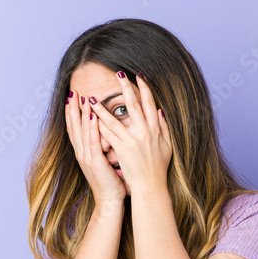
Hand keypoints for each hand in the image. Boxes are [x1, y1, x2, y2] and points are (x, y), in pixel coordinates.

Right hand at [64, 88, 127, 203]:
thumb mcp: (105, 162)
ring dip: (81, 114)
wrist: (110, 201)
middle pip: (74, 127)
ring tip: (81, 98)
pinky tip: (92, 116)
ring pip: (82, 131)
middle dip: (73, 109)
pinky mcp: (95, 162)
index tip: (72, 99)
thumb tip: (108, 136)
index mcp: (84, 153)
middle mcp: (82, 153)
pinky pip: (93, 142)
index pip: (76, 129)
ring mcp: (87, 157)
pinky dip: (91, 128)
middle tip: (72, 93)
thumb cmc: (112, 183)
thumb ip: (104, 149)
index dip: (73, 114)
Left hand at [88, 72, 172, 194]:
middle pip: (133, 105)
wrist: (151, 186)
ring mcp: (132, 140)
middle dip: (126, 87)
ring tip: (91, 97)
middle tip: (118, 73)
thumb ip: (164, 128)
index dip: (145, 88)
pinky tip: (90, 117)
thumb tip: (160, 111)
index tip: (139, 76)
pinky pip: (108, 133)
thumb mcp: (167, 146)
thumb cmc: (158, 168)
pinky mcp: (121, 149)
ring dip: (102, 106)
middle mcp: (144, 132)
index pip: (150, 104)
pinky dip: (99, 124)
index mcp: (155, 129)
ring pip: (114, 119)